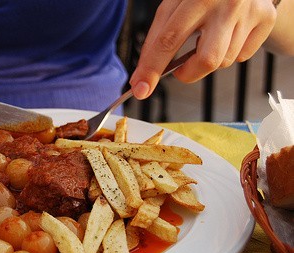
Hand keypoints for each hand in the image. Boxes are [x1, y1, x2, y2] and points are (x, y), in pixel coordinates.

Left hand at [129, 0, 276, 99]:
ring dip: (208, 59)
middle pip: (207, 60)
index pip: (169, 40)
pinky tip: (227, 34)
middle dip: (188, 74)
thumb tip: (142, 76)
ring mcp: (250, 12)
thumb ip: (158, 37)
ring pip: (224, 61)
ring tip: (206, 37)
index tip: (140, 89)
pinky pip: (243, 56)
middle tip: (179, 70)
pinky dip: (230, 52)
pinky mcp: (266, 19)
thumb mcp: (174, 4)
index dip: (152, 68)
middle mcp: (227, 4)